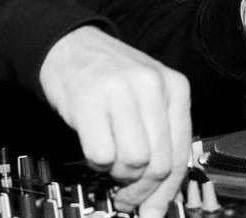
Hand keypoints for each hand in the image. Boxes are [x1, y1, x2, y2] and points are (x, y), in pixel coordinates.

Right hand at [40, 26, 189, 217]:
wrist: (66, 44)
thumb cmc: (106, 74)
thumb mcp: (146, 94)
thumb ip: (159, 136)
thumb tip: (160, 194)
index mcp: (174, 86)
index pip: (180, 155)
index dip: (166, 192)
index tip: (154, 210)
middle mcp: (152, 86)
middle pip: (158, 164)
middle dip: (140, 190)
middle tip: (126, 196)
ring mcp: (120, 91)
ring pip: (133, 162)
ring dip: (117, 173)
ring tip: (109, 162)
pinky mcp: (89, 100)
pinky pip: (101, 154)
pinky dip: (96, 161)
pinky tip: (93, 148)